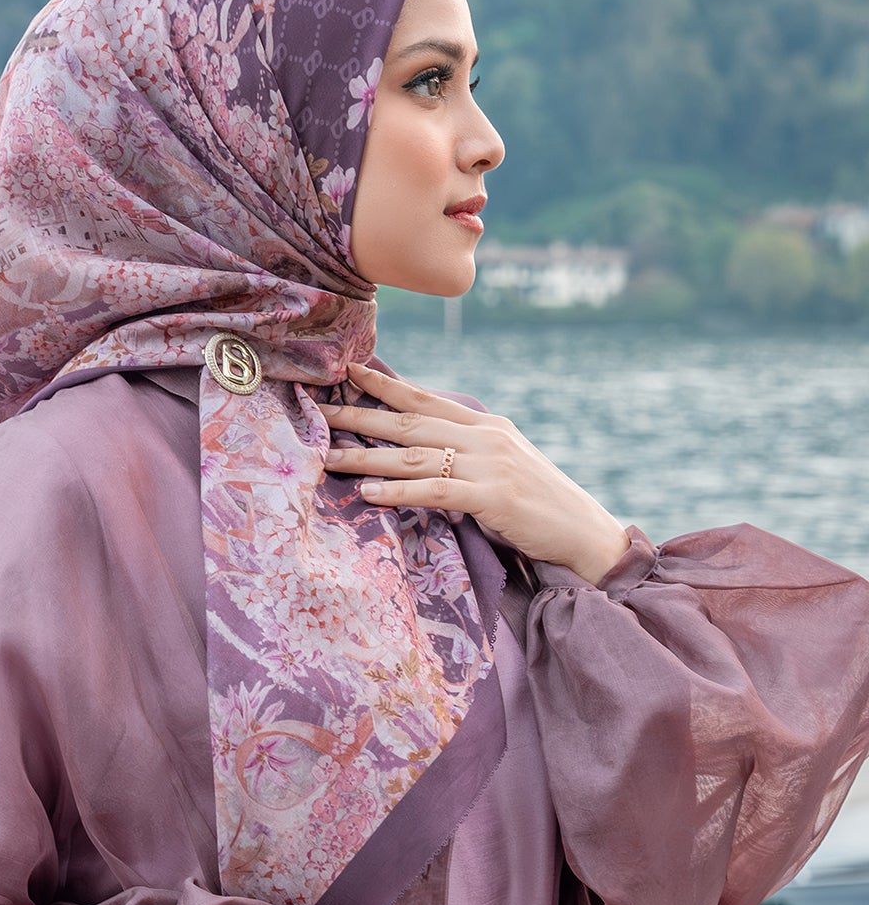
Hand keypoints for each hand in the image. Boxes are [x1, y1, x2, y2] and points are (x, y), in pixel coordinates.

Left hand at [324, 362, 629, 585]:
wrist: (585, 533)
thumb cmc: (540, 506)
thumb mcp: (503, 466)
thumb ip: (467, 452)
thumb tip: (422, 449)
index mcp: (486, 425)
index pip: (426, 398)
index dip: (385, 383)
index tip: (348, 371)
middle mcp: (486, 436)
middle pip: (411, 421)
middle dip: (361, 414)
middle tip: (319, 410)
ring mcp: (490, 464)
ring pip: (414, 455)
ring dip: (366, 457)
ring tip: (327, 456)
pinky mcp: (493, 497)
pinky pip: (434, 490)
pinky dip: (397, 491)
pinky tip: (367, 494)